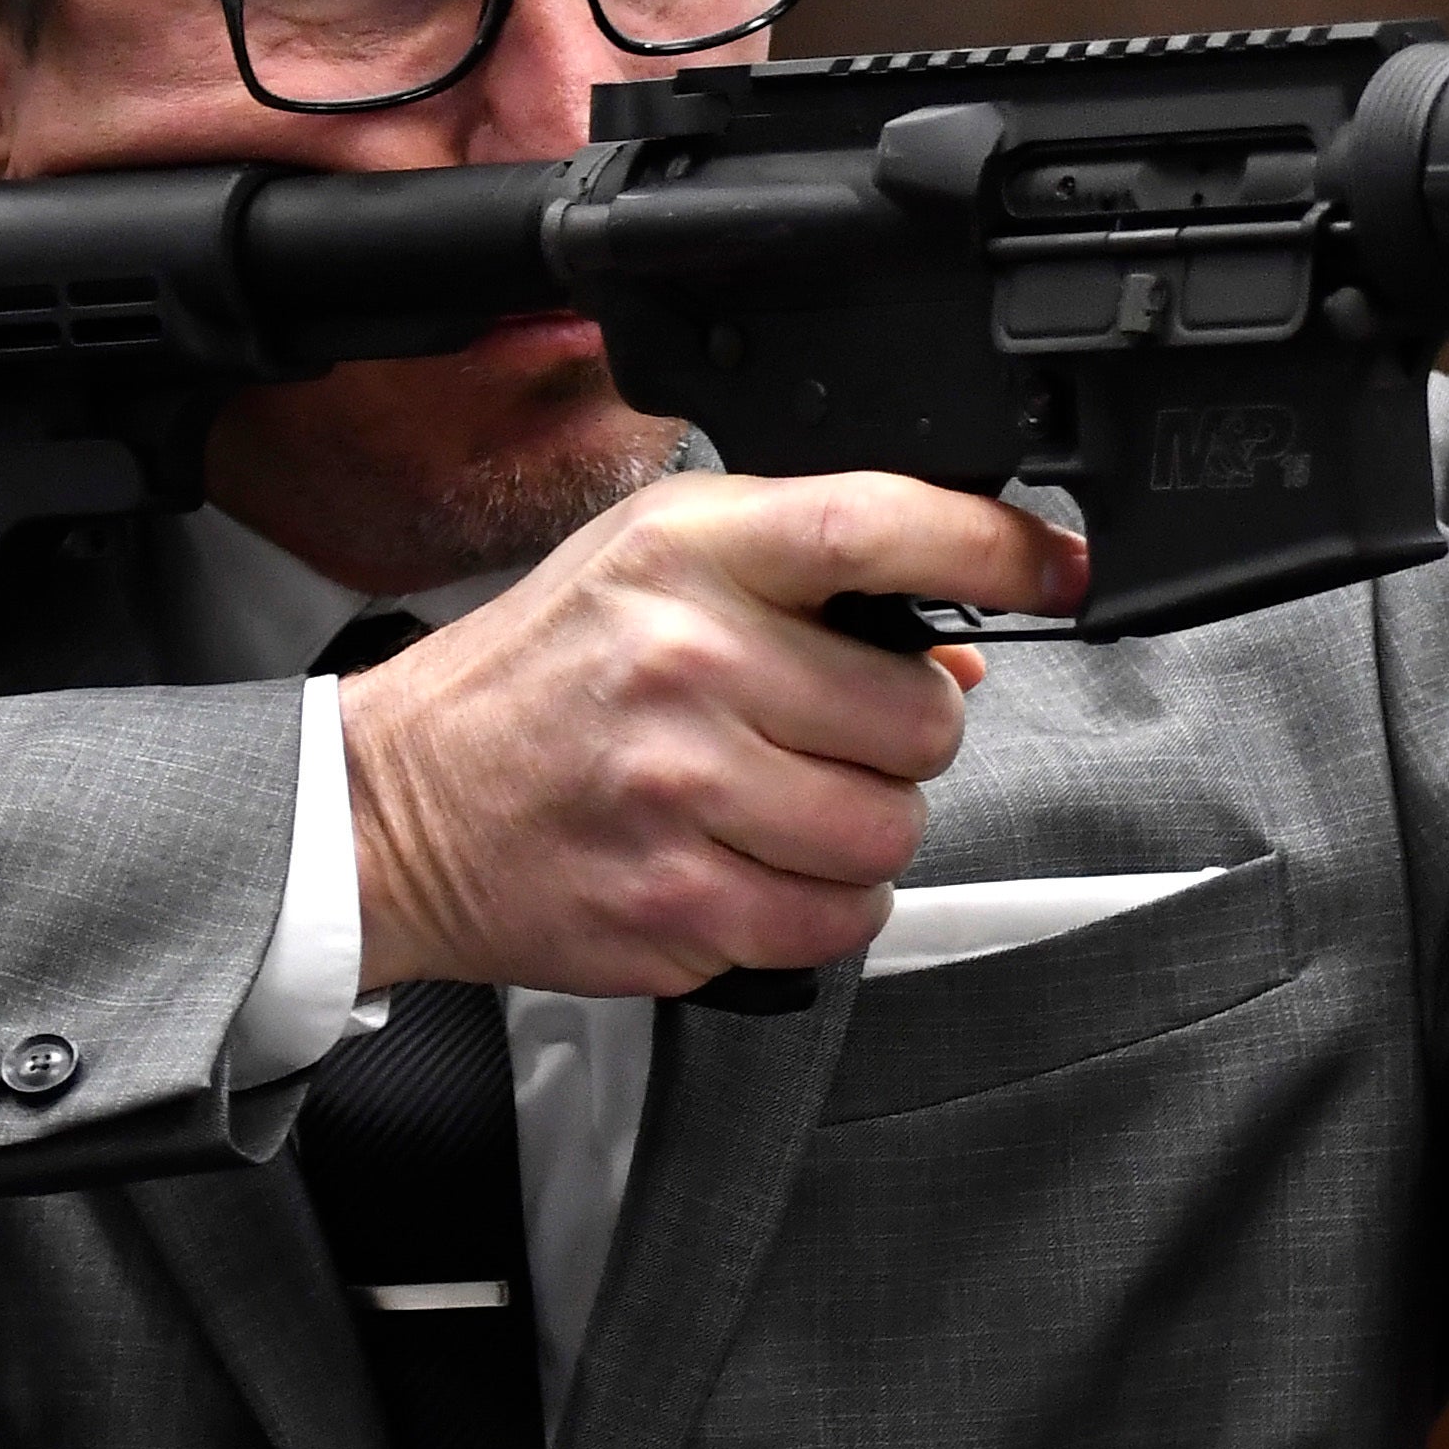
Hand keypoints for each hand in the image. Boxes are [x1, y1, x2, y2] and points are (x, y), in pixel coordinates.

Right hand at [340, 472, 1087, 996]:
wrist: (392, 805)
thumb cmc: (537, 677)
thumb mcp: (653, 566)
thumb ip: (806, 583)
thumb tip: (956, 655)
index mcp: (686, 553)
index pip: (877, 527)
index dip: (993, 549)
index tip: (1056, 571)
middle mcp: (686, 662)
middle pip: (916, 720)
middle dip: (896, 737)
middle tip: (821, 733)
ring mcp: (678, 792)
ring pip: (888, 832)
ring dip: (860, 830)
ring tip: (779, 803)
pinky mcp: (673, 906)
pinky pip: (835, 922)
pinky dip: (821, 907)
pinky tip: (754, 865)